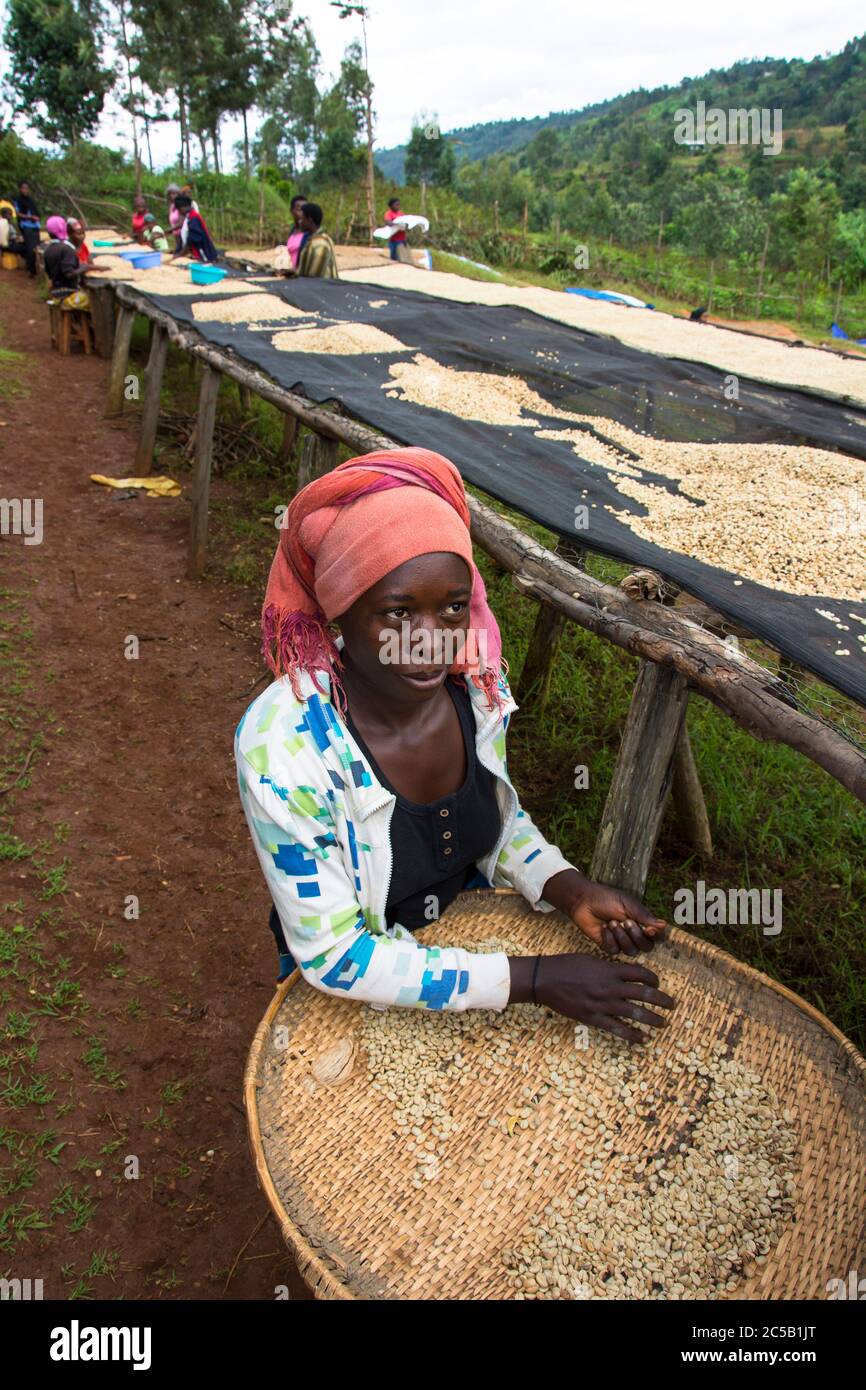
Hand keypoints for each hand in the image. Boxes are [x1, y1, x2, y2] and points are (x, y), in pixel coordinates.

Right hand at [511, 953, 674, 1042]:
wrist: (545, 979)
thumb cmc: (566, 965)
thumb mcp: (591, 959)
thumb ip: (609, 967)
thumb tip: (625, 973)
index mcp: (610, 969)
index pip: (640, 974)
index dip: (653, 979)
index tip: (657, 984)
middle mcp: (610, 987)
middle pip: (644, 994)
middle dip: (661, 1000)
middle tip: (672, 1005)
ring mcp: (602, 1004)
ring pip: (635, 1012)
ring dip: (652, 1018)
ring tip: (663, 1023)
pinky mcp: (593, 1018)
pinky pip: (618, 1029)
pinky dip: (632, 1035)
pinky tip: (643, 1039)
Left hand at [543, 868, 666, 954]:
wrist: (584, 901)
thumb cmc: (607, 898)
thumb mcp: (627, 904)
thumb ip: (644, 916)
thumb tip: (664, 925)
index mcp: (641, 921)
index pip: (656, 936)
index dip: (655, 936)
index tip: (648, 929)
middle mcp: (634, 933)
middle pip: (646, 947)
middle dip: (636, 935)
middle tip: (626, 921)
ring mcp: (621, 941)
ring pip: (631, 950)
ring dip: (621, 936)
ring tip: (611, 922)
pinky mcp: (608, 945)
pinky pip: (614, 950)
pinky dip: (609, 938)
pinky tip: (603, 928)